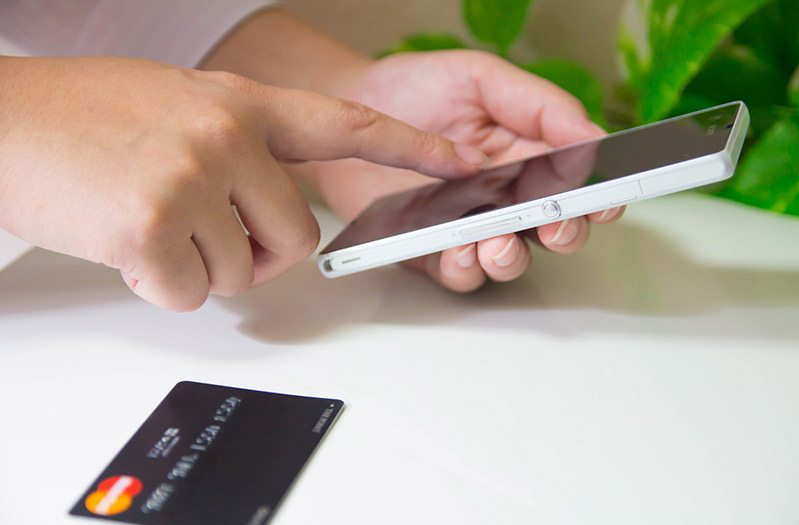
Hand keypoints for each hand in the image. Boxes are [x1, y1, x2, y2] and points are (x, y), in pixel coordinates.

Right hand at [0, 56, 487, 309]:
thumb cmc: (82, 117)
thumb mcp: (179, 108)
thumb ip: (239, 147)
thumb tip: (265, 203)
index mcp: (240, 104)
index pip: (344, 125)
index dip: (406, 147)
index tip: (454, 163)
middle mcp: (228, 136)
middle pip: (297, 235)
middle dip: (258, 253)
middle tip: (206, 236)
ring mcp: (193, 177)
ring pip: (242, 271)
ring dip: (200, 266)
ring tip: (151, 224)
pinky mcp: (154, 225)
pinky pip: (193, 294)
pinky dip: (161, 284)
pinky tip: (127, 245)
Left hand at [302, 50, 624, 291]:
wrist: (348, 106)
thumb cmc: (415, 89)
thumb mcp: (481, 78)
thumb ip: (538, 104)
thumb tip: (591, 135)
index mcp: (529, 156)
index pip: (577, 185)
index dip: (599, 198)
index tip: (604, 201)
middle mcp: (505, 198)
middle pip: (553, 231)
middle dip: (562, 235)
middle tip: (552, 226)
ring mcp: (468, 227)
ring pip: (507, 259)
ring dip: (509, 258)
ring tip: (493, 244)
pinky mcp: (430, 249)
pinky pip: (456, 272)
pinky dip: (462, 268)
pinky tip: (458, 249)